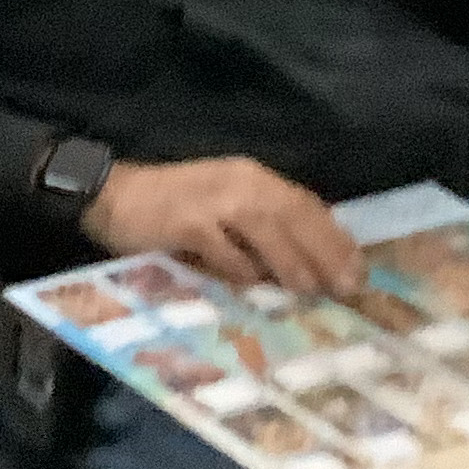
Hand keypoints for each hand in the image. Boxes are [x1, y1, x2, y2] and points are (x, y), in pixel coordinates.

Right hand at [82, 156, 364, 297]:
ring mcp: (212, 200)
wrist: (110, 194)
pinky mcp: (187, 221)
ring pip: (267, 231)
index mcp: (251, 176)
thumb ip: (261, 225)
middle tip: (346, 287)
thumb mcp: (224, 206)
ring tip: (308, 292)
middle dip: (325, 253)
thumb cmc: (172, 206)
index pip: (306, 204)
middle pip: (294, 215)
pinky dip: (242, 270)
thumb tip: (310, 263)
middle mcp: (238, 181)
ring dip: (292, 264)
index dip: (335, 237)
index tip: (358, 270)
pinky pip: (226, 252)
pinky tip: (250, 286)